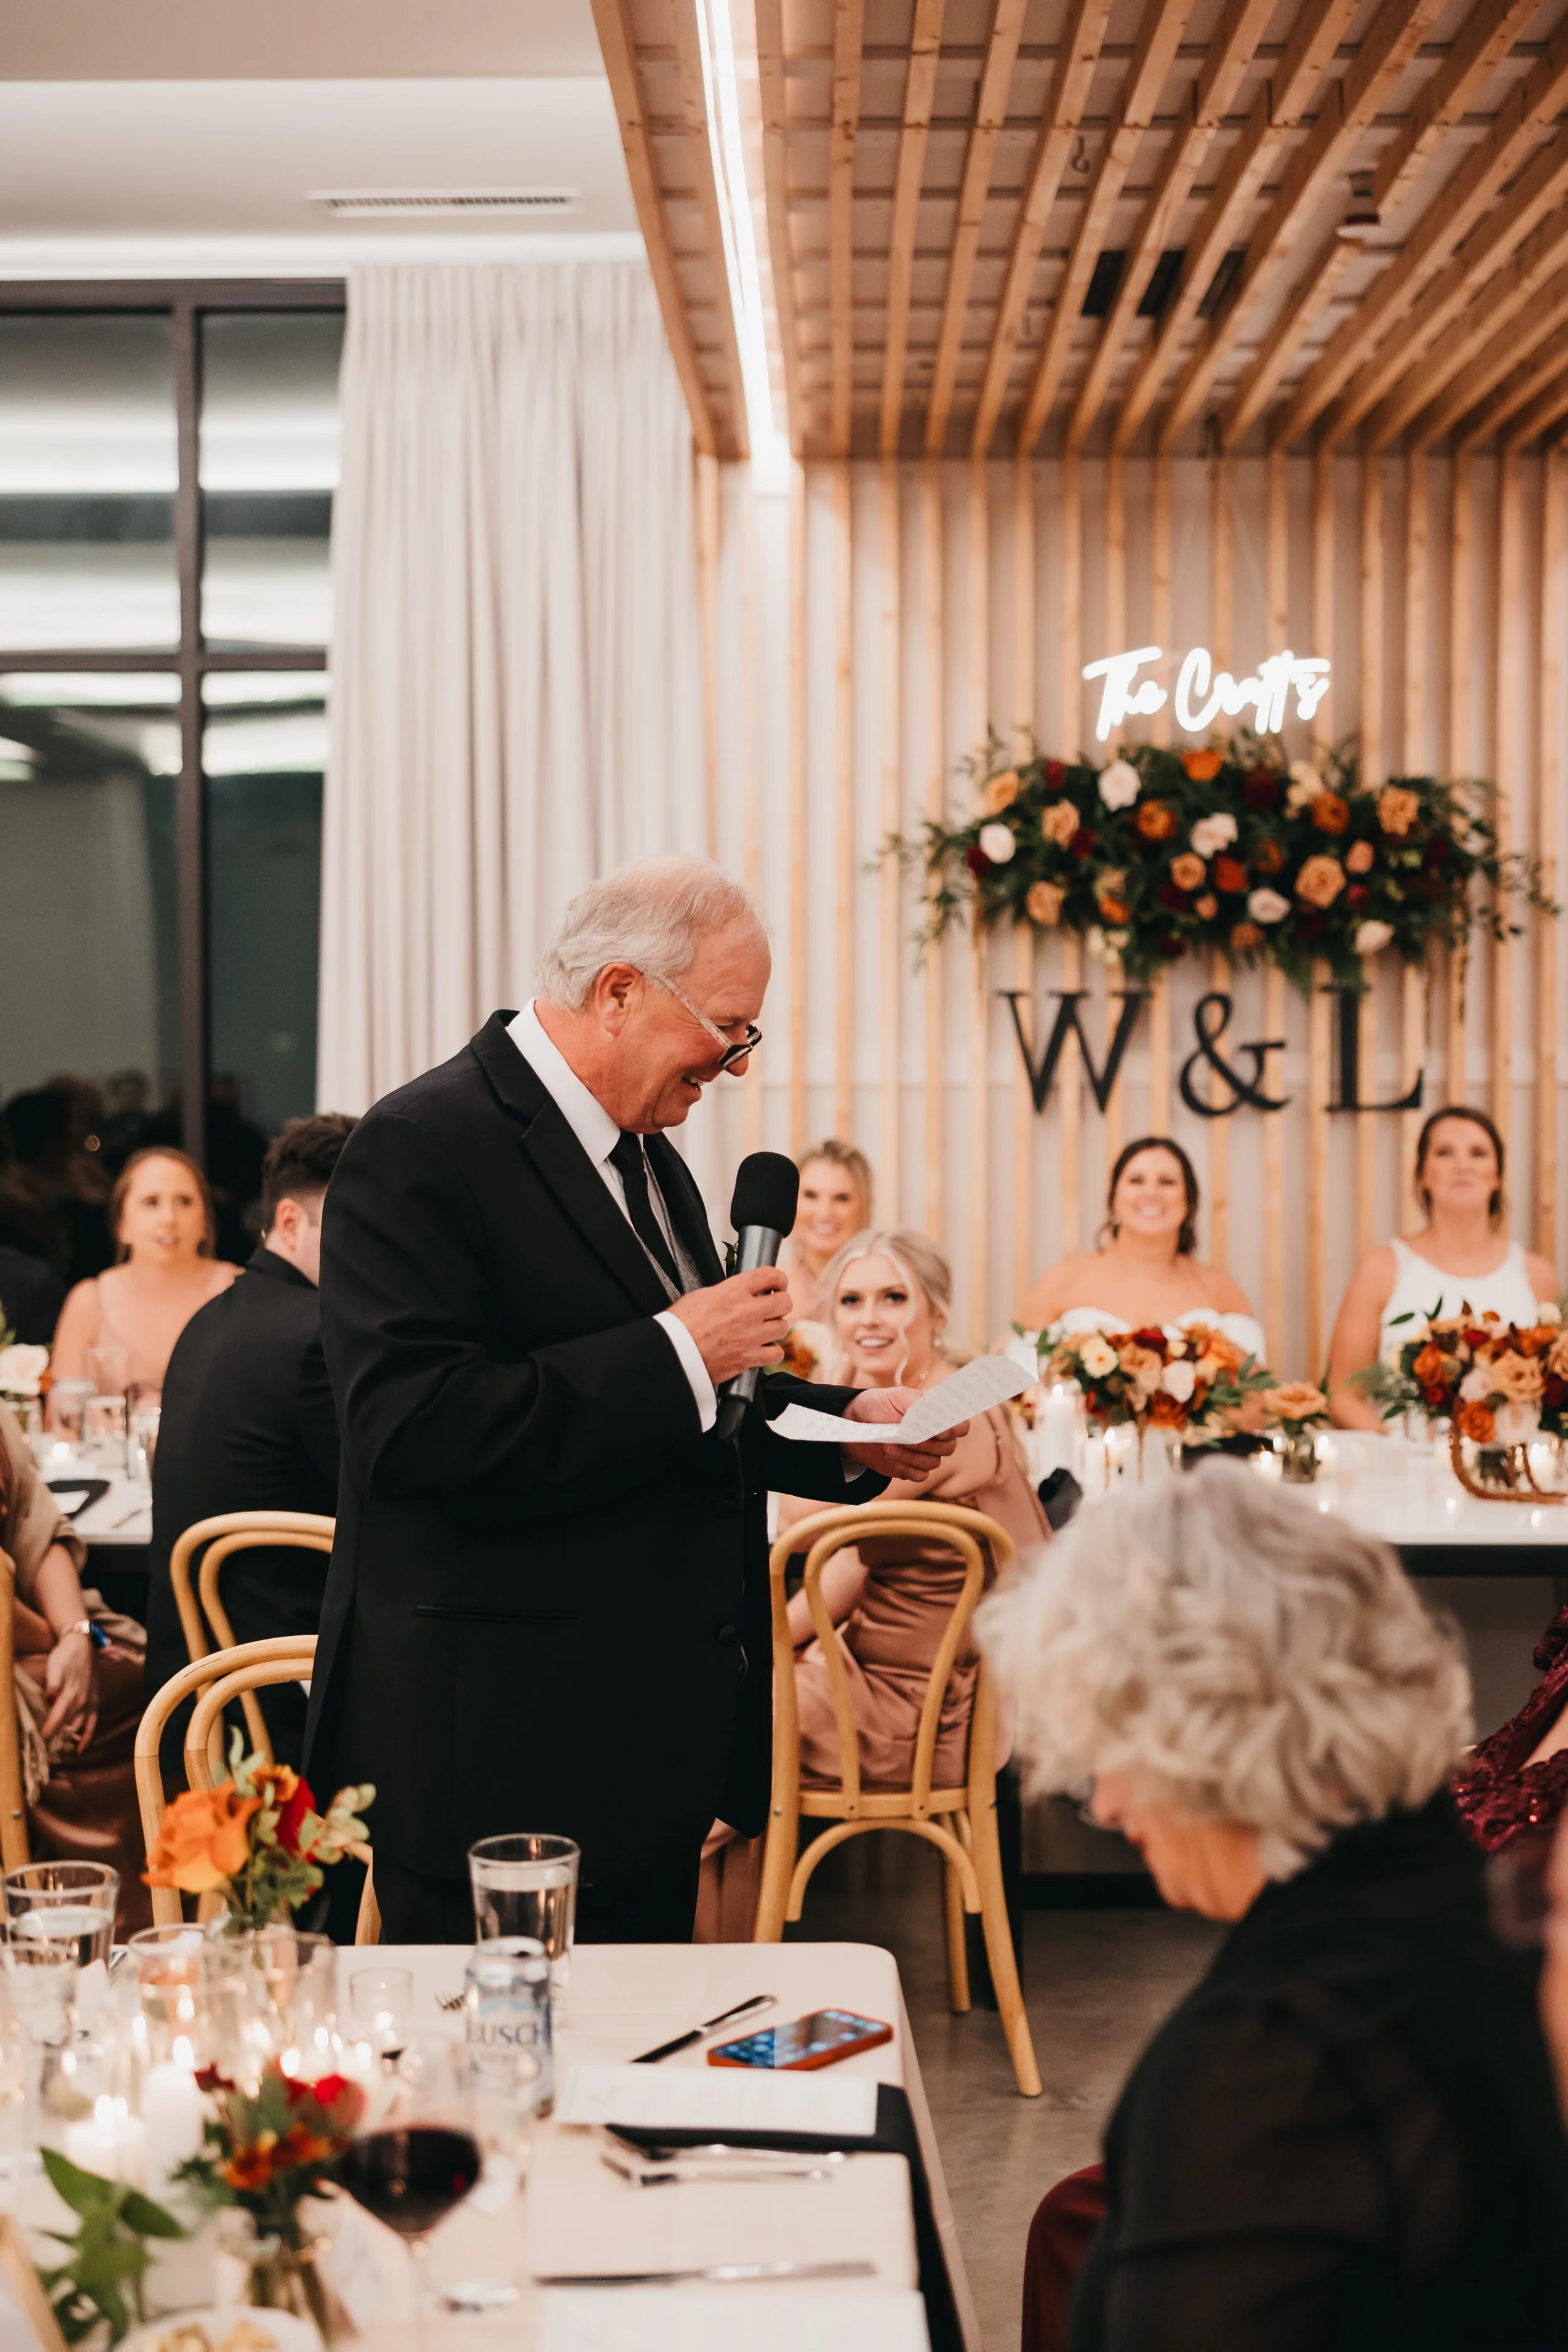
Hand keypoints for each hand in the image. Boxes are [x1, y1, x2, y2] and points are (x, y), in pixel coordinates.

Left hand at [41, 1630, 96, 1748]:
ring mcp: (89, 1702)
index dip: (50, 1728)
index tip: (42, 1738)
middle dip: (57, 1737)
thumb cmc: (65, 1655)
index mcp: (70, 1693)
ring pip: (79, 1726)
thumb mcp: (55, 1665)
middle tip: (47, 1748)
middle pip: (68, 1724)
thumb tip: (50, 1698)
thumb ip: (53, 1683)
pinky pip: (93, 1723)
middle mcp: (81, 1701)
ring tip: (60, 1750)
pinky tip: (81, 1749)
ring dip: (70, 1739)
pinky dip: (87, 1737)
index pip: (58, 1716)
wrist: (83, 1645)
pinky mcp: (94, 1702)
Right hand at [668, 1267, 794, 1385]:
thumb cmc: (680, 1325)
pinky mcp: (749, 1358)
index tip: (778, 1284)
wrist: (674, 1353)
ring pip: (782, 1327)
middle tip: (773, 1306)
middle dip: (781, 1303)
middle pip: (784, 1302)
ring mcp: (751, 1335)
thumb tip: (736, 1293)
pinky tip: (762, 1349)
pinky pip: (776, 1353)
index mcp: (734, 1291)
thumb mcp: (700, 1295)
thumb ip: (725, 1292)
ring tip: (765, 1329)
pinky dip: (771, 1352)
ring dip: (775, 1327)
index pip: (771, 1275)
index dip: (779, 1279)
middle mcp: (747, 1311)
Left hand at [842, 1385, 968, 1481]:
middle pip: (949, 1447)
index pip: (961, 1426)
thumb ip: (918, 1406)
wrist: (856, 1424)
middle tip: (904, 1437)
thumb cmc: (879, 1405)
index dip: (955, 1430)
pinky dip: (906, 1468)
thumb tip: (938, 1425)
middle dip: (926, 1444)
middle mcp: (935, 1435)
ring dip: (911, 1456)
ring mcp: (924, 1453)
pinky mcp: (912, 1468)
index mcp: (936, 1414)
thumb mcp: (897, 1397)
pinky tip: (892, 1457)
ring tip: (890, 1446)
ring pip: (933, 1463)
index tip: (939, 1431)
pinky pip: (920, 1476)